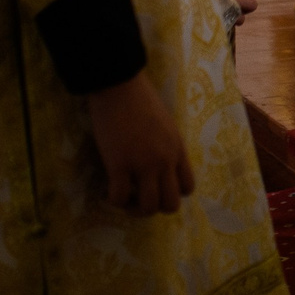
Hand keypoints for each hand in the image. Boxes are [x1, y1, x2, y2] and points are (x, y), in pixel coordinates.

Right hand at [86, 70, 193, 215]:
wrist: (119, 85)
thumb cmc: (140, 99)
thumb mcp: (166, 125)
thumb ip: (167, 147)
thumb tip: (158, 167)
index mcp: (177, 149)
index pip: (187, 187)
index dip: (171, 193)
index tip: (154, 186)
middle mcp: (165, 160)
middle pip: (171, 205)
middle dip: (154, 207)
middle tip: (137, 197)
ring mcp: (143, 164)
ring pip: (148, 207)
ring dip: (133, 208)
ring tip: (123, 196)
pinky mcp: (119, 164)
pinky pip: (119, 198)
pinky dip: (113, 200)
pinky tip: (107, 188)